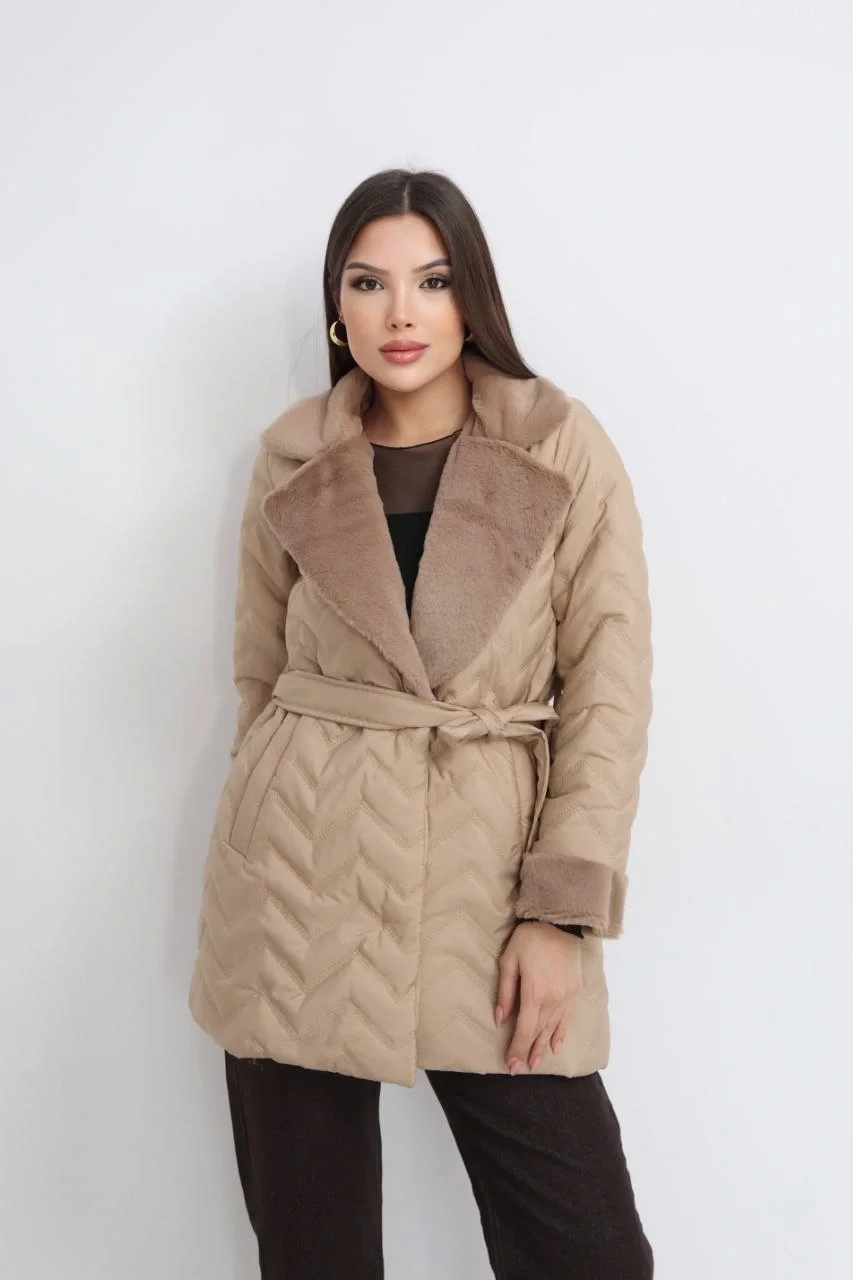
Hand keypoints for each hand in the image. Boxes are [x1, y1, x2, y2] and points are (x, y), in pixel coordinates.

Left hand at [495, 921, 581, 1073]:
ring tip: (536, 1063)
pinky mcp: (574, 992)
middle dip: (528, 1051)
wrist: (560, 923)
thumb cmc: (530, 938)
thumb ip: (505, 991)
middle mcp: (553, 1000)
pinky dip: (561, 1034)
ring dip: (543, 1047)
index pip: (525, 1029)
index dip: (517, 1048)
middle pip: (539, 1032)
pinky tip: (555, 1046)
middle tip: (519, 1069)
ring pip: (553, 1029)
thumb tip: (500, 1019)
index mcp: (534, 993)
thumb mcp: (509, 960)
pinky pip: (567, 1019)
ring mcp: (566, 997)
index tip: (511, 1064)